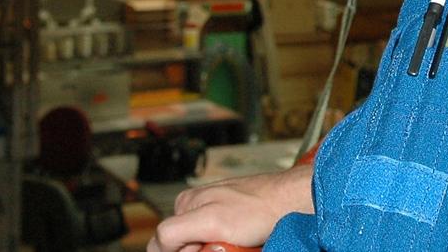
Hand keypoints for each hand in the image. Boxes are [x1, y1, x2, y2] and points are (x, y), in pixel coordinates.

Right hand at [146, 164, 314, 251]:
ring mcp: (214, 212)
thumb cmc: (257, 209)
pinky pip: (220, 240)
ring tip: (237, 244)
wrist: (291, 201)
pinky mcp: (231, 219)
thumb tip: (156, 245)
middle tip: (227, 246)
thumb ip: (176, 230)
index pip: (163, 242)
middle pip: (184, 245)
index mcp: (185, 204)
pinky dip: (228, 247)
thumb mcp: (210, 221)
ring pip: (204, 245)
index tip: (206, 249)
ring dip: (216, 250)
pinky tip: (243, 243)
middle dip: (200, 251)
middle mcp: (196, 207)